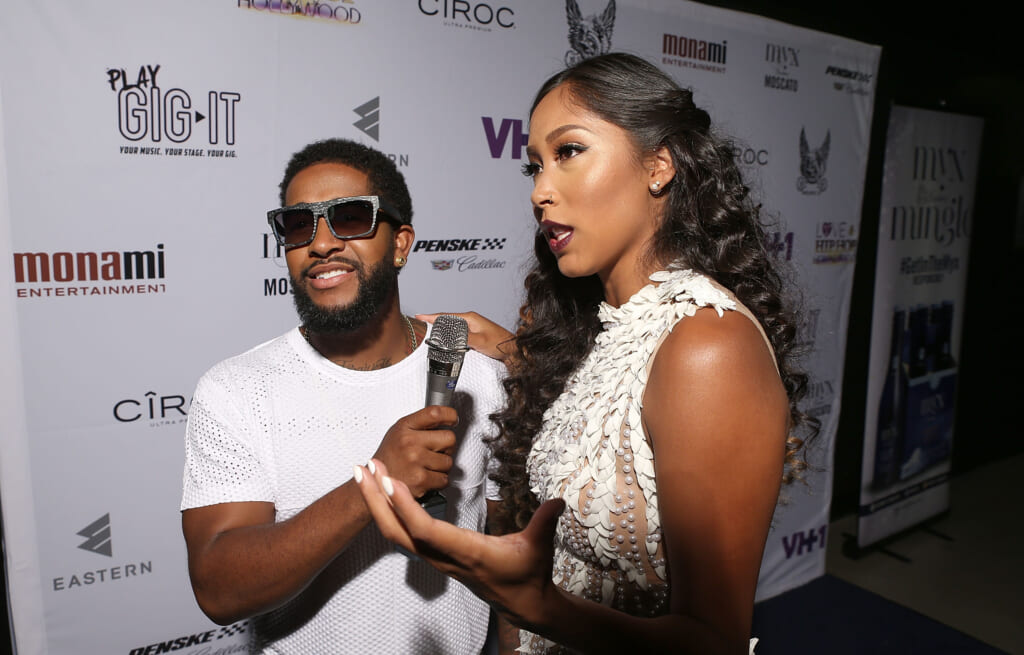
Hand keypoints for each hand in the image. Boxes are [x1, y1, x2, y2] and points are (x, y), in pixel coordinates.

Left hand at [354, 458, 565, 630]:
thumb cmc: (528, 574)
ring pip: (396, 534)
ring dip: (377, 504)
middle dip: (375, 500)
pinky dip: (389, 514)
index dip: (405, 506)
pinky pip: (404, 537)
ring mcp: (437, 559)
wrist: (522, 602)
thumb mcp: (539, 548)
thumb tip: (556, 502)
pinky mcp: (436, 557)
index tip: (388, 480)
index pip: (426, 530)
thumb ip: (545, 523)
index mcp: (466, 552)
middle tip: (362, 467)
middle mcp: (445, 557)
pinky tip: (383, 495)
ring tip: (365, 474)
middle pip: (398, 531)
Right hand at [370, 406, 457, 498]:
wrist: (375, 481)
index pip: (435, 413)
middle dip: (446, 447)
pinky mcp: (419, 480)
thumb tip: (446, 418)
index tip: (453, 420)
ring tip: (426, 466)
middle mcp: (409, 442)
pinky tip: (425, 477)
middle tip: (435, 451)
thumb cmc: (389, 457)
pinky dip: (438, 481)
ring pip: (448, 461)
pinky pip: (444, 479)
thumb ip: (419, 424)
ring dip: (441, 466)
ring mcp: (415, 461)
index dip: (450, 415)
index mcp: (405, 427)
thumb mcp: (399, 432)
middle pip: (449, 438)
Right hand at [417, 312, 515, 362]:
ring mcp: (472, 327)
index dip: (431, 317)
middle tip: (419, 324)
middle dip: (433, 321)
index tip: (420, 316)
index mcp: (470, 318)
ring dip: (441, 328)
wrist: (513, 350)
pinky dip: (449, 335)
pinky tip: (445, 339)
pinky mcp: (474, 334)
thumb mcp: (479, 341)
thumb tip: (448, 336)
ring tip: (428, 330)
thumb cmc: (500, 343)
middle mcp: (470, 320)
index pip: (446, 316)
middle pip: (447, 320)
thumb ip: (463, 338)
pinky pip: (457, 333)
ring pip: (452, 327)